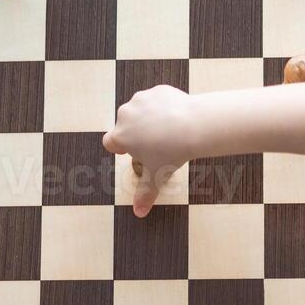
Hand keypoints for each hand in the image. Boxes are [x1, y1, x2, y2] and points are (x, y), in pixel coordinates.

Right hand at [103, 85, 199, 217]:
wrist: (194, 127)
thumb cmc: (173, 153)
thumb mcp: (157, 177)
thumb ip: (145, 194)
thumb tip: (139, 213)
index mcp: (121, 135)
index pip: (110, 143)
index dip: (122, 149)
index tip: (135, 152)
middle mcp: (126, 115)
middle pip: (125, 125)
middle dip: (137, 133)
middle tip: (158, 144)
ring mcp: (141, 100)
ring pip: (141, 110)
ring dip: (149, 118)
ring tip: (169, 130)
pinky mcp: (157, 90)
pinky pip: (157, 100)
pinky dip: (164, 107)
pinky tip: (176, 117)